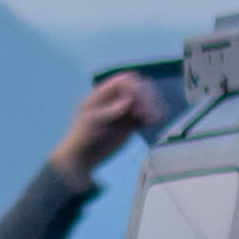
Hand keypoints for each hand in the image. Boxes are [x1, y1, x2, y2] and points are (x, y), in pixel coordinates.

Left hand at [50, 73, 164, 182]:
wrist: (83, 157)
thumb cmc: (82, 137)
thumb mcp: (92, 122)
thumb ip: (109, 111)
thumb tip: (128, 100)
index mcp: (103, 94)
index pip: (125, 81)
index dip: (134, 88)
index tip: (135, 104)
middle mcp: (116, 99)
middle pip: (138, 89)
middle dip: (146, 98)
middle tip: (147, 114)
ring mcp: (124, 111)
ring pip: (144, 103)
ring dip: (152, 107)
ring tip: (155, 119)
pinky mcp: (130, 124)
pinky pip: (145, 116)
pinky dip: (152, 118)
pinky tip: (156, 122)